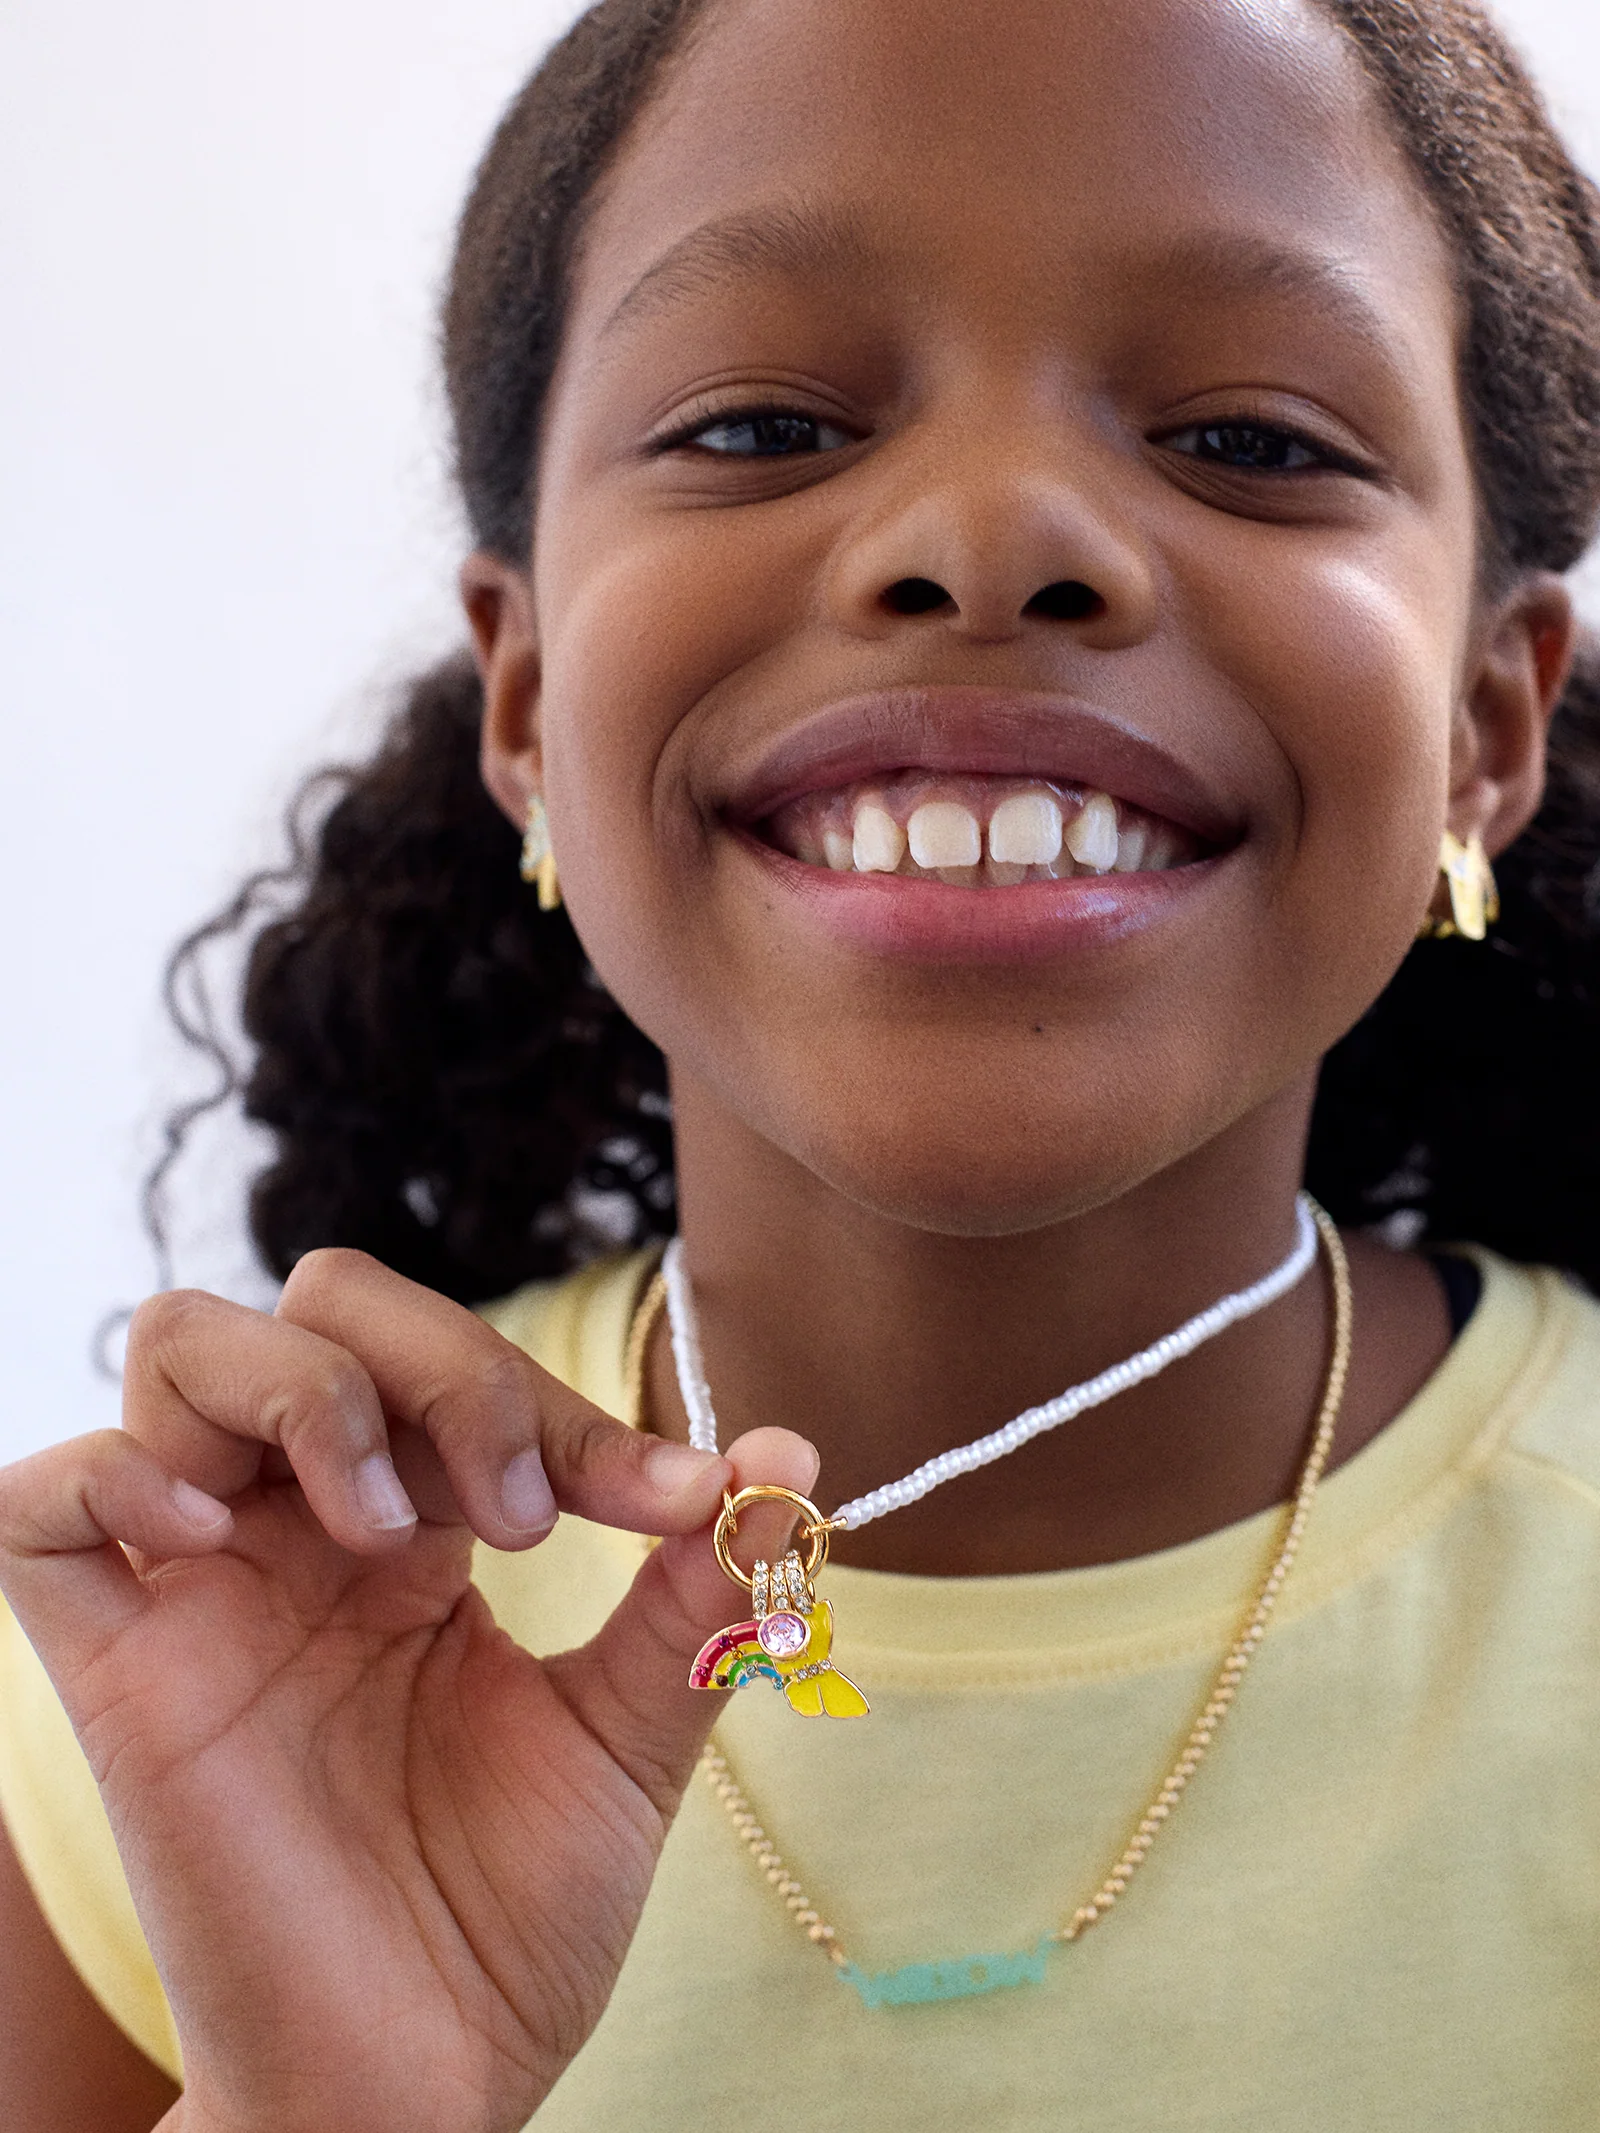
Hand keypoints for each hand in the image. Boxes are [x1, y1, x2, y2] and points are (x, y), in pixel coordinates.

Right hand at [0, 1251, 815, 2132]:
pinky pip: (39, 1507)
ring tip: (386, 1527)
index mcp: (421, 1532)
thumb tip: (794, 1454)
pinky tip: (216, 1534)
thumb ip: (695, 1593)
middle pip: (321, 1308)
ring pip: (179, 1350)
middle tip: (519, 1512)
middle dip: (440, 1363)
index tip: (676, 1504)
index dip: (568, 1404)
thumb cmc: (507, 1918)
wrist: (418, 2088)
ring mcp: (202, 1591)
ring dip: (304, 1391)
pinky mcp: (116, 1676)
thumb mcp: (628, 1735)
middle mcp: (304, 1533)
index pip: (461, 1364)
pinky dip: (111, 1472)